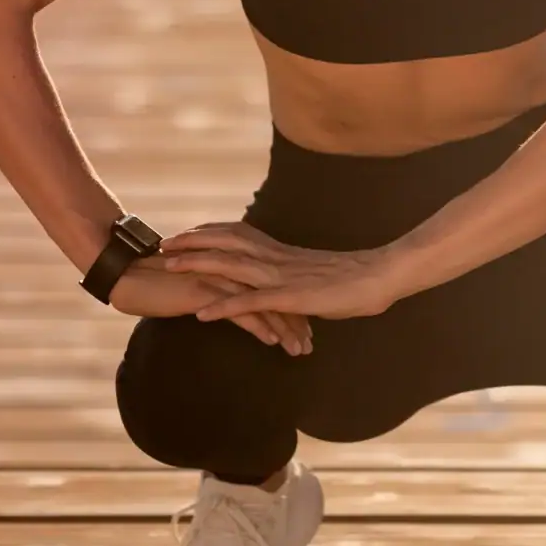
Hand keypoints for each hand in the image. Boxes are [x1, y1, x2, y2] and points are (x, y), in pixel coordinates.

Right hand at [106, 258, 313, 354]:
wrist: (130, 276)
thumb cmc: (161, 285)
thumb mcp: (198, 287)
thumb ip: (219, 293)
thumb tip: (233, 309)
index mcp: (233, 264)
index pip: (272, 286)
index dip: (291, 308)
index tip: (306, 328)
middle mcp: (232, 268)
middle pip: (275, 295)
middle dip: (297, 320)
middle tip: (310, 343)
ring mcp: (220, 278)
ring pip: (263, 305)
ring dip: (285, 328)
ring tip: (300, 349)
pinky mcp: (206, 292)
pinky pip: (239, 312)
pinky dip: (260, 327)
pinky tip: (273, 342)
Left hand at [157, 220, 399, 330]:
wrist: (382, 276)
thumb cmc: (356, 279)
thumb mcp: (319, 276)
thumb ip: (298, 278)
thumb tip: (287, 285)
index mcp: (283, 253)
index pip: (238, 234)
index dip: (210, 232)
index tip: (186, 232)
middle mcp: (277, 259)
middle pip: (226, 242)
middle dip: (192, 241)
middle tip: (162, 242)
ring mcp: (283, 277)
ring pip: (232, 266)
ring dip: (198, 265)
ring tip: (169, 266)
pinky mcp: (292, 297)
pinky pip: (251, 301)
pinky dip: (224, 306)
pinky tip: (201, 313)